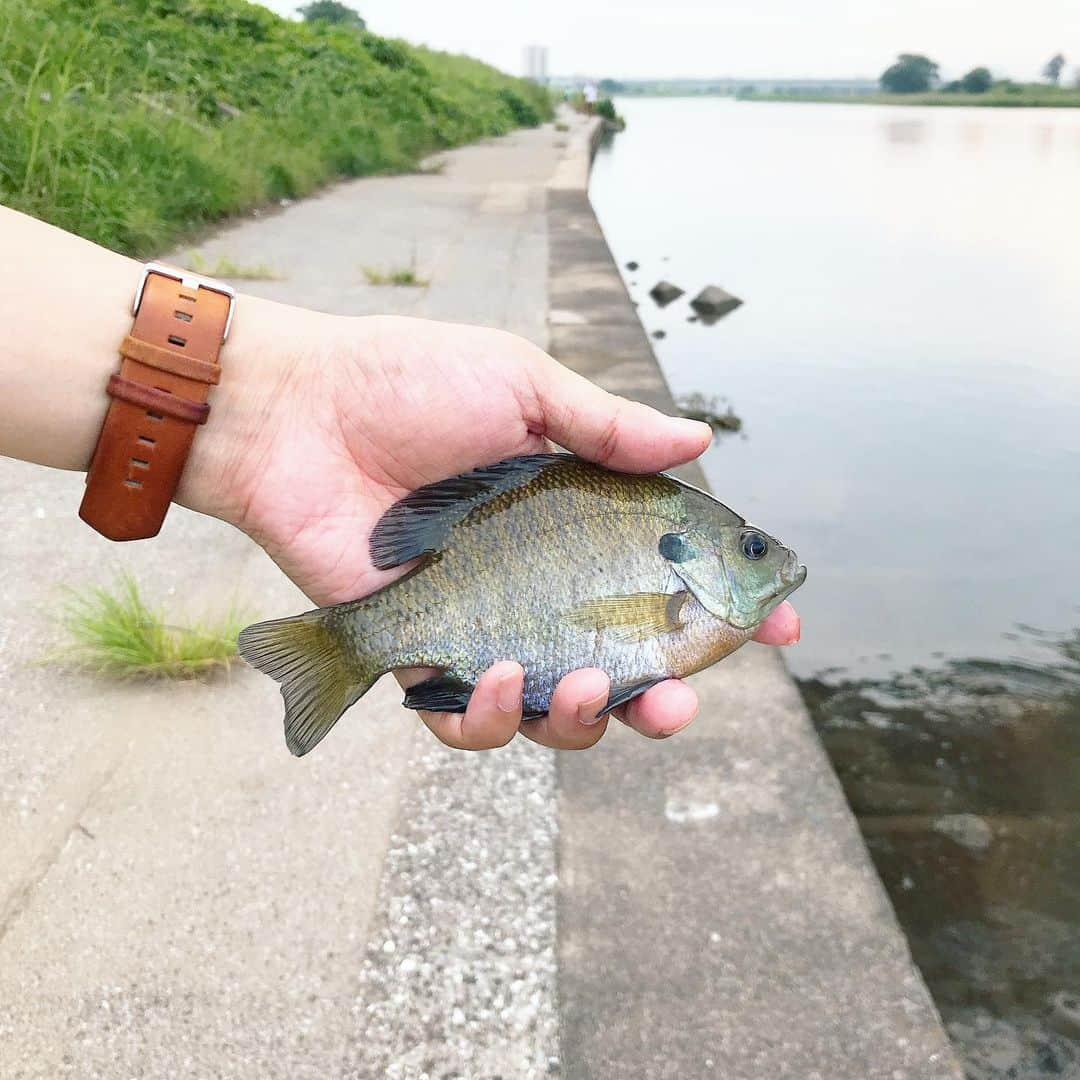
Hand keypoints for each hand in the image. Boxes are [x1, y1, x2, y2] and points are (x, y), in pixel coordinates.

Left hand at [184, 306, 800, 749]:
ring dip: (585, 720)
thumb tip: (704, 439)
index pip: (666, 577)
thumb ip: (608, 428)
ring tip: (587, 687)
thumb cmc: (409, 383)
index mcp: (573, 522)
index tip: (778, 623)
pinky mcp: (421, 657)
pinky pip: (466, 722)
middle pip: (622, 666)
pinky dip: (493, 718)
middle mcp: (537, 585)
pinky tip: (501, 676)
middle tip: (679, 700)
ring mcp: (483, 626)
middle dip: (664, 697)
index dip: (725, 607)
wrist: (298, 412)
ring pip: (555, 712)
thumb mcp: (522, 386)